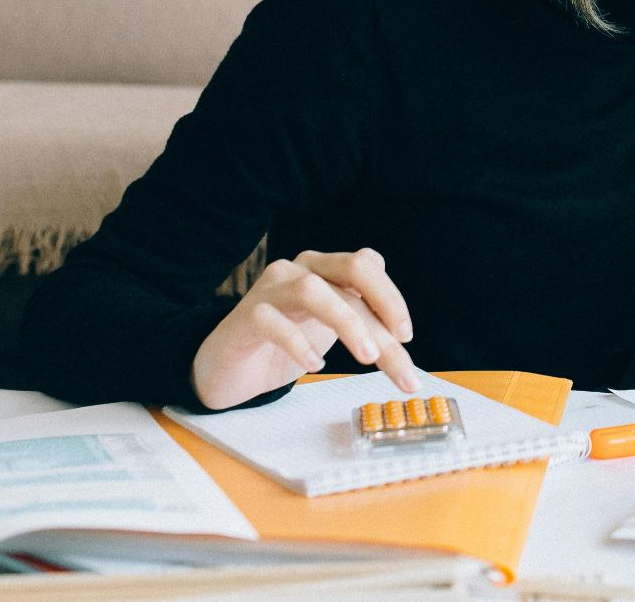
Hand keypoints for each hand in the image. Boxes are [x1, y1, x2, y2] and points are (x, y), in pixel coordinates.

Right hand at [191, 248, 421, 409]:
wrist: (228, 370)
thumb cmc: (283, 347)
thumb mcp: (331, 333)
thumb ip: (364, 325)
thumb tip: (404, 339)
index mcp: (324, 270)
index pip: (367, 264)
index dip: (391, 297)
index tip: (406, 337)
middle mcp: (299, 270)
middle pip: (352, 269)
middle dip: (384, 307)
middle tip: (400, 347)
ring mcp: (270, 289)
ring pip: (314, 290)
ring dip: (347, 322)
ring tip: (367, 357)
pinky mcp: (245, 316)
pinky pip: (272, 320)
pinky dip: (299, 343)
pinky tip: (315, 365)